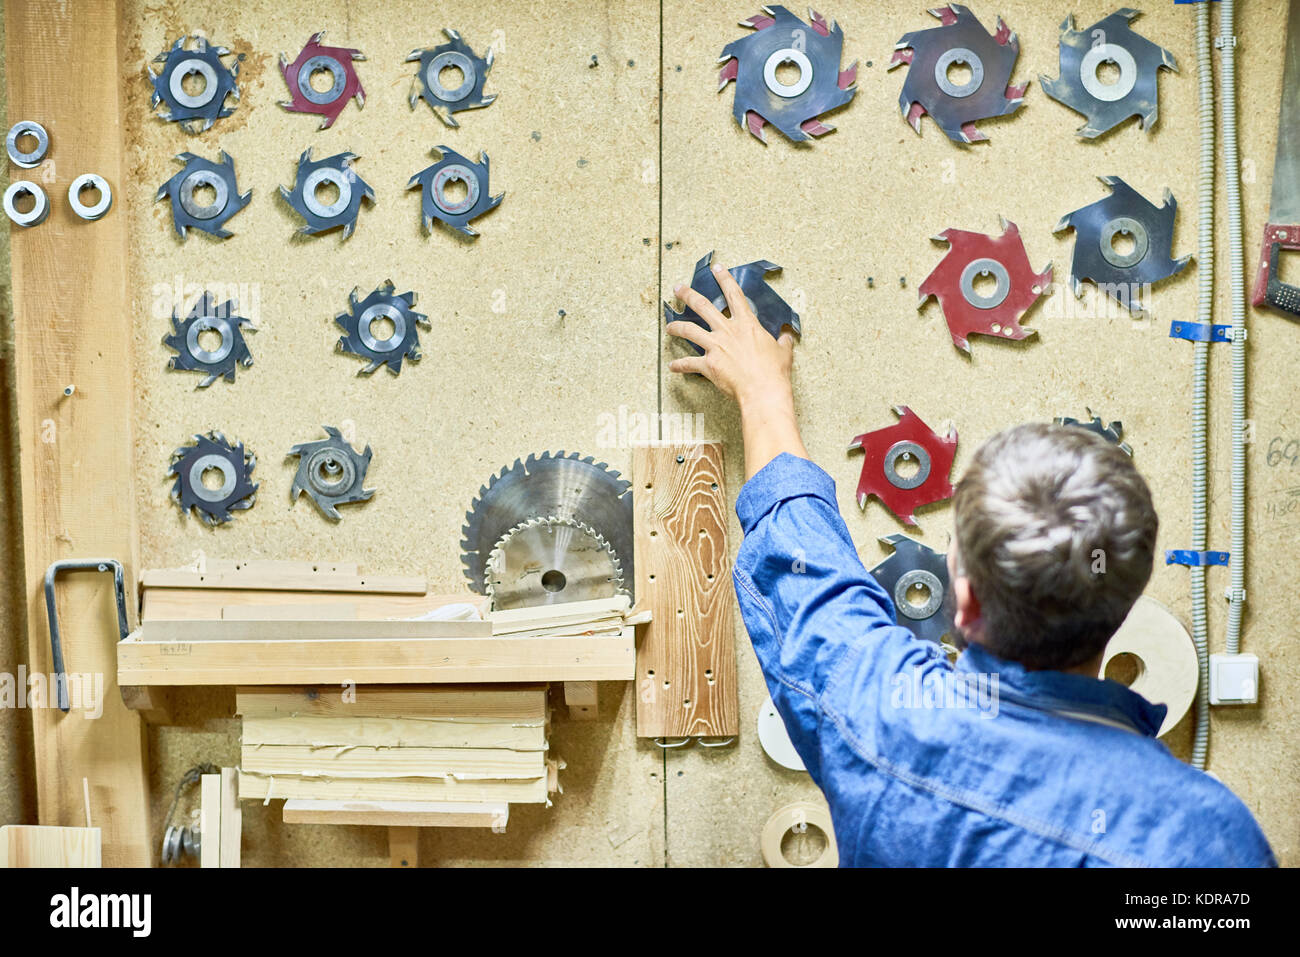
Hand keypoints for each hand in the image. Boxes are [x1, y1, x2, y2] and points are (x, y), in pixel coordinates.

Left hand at [666, 263, 796, 410]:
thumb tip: (786, 337)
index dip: (725, 279)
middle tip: (678, 289)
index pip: (734, 294)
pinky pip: (689, 363)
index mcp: (746, 324)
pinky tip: (672, 366)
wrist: (763, 390)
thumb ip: (782, 342)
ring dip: (677, 326)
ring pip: (690, 330)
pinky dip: (679, 365)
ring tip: (669, 326)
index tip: (717, 268)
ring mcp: (715, 347)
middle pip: (703, 306)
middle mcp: (727, 331)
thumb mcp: (783, 352)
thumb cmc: (773, 372)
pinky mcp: (708, 365)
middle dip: (688, 295)